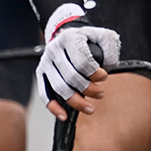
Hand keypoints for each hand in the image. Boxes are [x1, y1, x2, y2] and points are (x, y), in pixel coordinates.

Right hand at [38, 4, 118, 118]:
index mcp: (70, 38)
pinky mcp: (41, 73)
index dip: (96, 74)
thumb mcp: (104, 37)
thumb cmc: (87, 39)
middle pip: (71, 77)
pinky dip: (54, 107)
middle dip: (89, 90)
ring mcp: (46, 62)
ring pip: (59, 88)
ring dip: (76, 101)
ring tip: (89, 107)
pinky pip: (44, 94)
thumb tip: (106, 67)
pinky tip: (64, 115)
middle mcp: (54, 50)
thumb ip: (110, 50)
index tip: (104, 77)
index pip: (82, 61)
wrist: (67, 34)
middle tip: (100, 94)